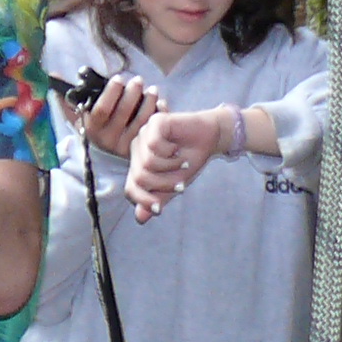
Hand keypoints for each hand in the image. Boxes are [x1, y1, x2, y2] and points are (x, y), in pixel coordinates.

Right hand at [75, 73, 158, 159]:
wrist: (106, 156)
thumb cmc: (94, 127)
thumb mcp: (79, 115)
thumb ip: (67, 96)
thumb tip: (54, 73)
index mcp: (91, 128)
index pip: (102, 110)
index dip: (111, 93)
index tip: (118, 78)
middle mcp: (107, 139)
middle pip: (123, 113)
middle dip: (132, 93)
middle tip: (138, 80)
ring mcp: (125, 145)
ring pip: (140, 121)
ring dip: (148, 102)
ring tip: (152, 90)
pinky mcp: (140, 149)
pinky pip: (153, 129)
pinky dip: (158, 115)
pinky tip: (160, 103)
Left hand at [124, 105, 236, 221]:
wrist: (211, 138)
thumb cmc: (190, 160)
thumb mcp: (174, 185)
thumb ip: (157, 199)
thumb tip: (140, 218)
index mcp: (138, 165)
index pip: (130, 189)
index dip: (143, 201)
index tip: (159, 209)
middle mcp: (137, 149)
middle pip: (139, 178)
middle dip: (162, 185)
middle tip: (180, 184)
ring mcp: (144, 134)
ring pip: (147, 163)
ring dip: (169, 168)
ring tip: (181, 163)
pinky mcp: (154, 122)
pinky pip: (154, 146)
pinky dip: (170, 154)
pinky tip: (177, 150)